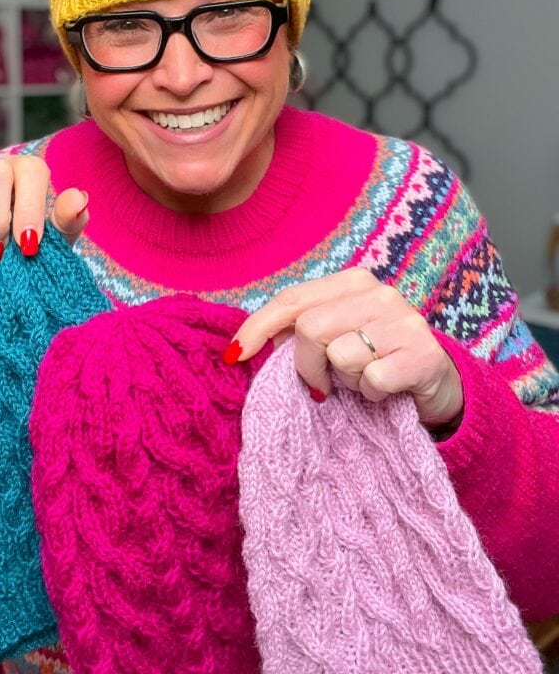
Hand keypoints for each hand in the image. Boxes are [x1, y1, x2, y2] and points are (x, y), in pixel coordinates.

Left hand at [229, 268, 462, 429]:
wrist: (440, 386)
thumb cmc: (377, 360)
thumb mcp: (337, 337)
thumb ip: (300, 331)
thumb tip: (246, 345)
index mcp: (353, 282)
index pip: (292, 299)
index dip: (258, 327)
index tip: (235, 354)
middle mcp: (380, 293)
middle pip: (309, 328)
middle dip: (307, 366)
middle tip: (324, 385)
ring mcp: (403, 322)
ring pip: (339, 356)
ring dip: (345, 381)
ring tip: (364, 380)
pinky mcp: (422, 354)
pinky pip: (371, 380)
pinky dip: (370, 395)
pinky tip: (386, 391)